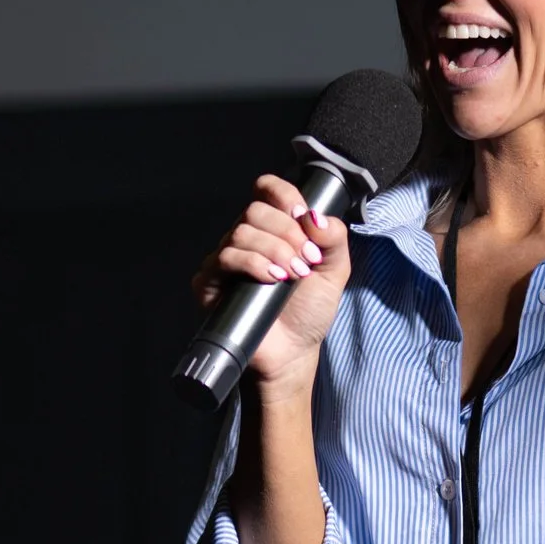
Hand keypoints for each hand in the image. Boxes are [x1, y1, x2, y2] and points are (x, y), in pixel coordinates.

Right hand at [194, 174, 350, 388]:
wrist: (292, 353)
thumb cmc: (308, 312)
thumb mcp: (334, 271)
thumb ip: (334, 238)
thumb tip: (315, 215)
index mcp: (272, 229)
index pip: (267, 190)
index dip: (283, 195)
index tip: (302, 216)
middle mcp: (246, 239)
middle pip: (255, 211)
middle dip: (287, 233)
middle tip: (305, 261)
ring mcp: (225, 260)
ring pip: (241, 232)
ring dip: (274, 251)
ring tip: (292, 276)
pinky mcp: (210, 282)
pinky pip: (225, 258)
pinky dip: (253, 264)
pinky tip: (272, 280)